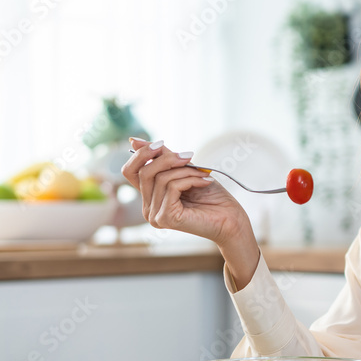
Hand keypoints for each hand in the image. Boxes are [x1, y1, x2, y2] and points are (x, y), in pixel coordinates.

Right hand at [121, 138, 259, 287]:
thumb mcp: (185, 170)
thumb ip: (163, 157)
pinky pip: (172, 187)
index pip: (130, 171)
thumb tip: (134, 141)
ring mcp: (155, 215)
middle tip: (189, 156)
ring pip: (161, 178)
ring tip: (203, 175)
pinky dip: (190, 180)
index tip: (160, 144)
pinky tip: (205, 183)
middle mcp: (148, 208)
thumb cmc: (211, 197)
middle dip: (167, 158)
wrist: (231, 219)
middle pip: (144, 172)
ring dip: (185, 171)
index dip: (141, 154)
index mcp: (150, 197)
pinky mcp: (165, 217)